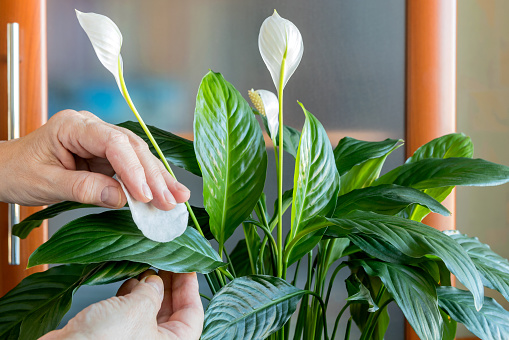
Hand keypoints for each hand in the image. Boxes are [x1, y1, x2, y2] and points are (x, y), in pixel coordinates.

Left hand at [0, 110, 189, 209]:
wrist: (4, 171)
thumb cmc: (16, 171)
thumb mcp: (46, 183)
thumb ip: (83, 188)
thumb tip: (121, 199)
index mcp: (74, 126)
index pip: (113, 143)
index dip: (133, 169)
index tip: (145, 194)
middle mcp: (92, 129)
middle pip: (132, 148)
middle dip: (154, 176)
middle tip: (171, 200)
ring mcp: (101, 142)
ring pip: (138, 157)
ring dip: (158, 179)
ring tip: (177, 198)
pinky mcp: (105, 158)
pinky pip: (131, 169)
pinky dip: (147, 184)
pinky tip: (163, 195)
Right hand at [40, 270, 203, 339]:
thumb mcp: (138, 309)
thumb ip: (153, 291)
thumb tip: (156, 281)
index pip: (193, 314)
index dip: (190, 287)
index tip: (188, 266)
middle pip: (172, 312)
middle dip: (168, 285)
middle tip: (166, 261)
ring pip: (149, 311)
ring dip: (148, 289)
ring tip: (145, 269)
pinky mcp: (114, 337)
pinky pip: (130, 315)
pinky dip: (130, 298)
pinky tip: (128, 283)